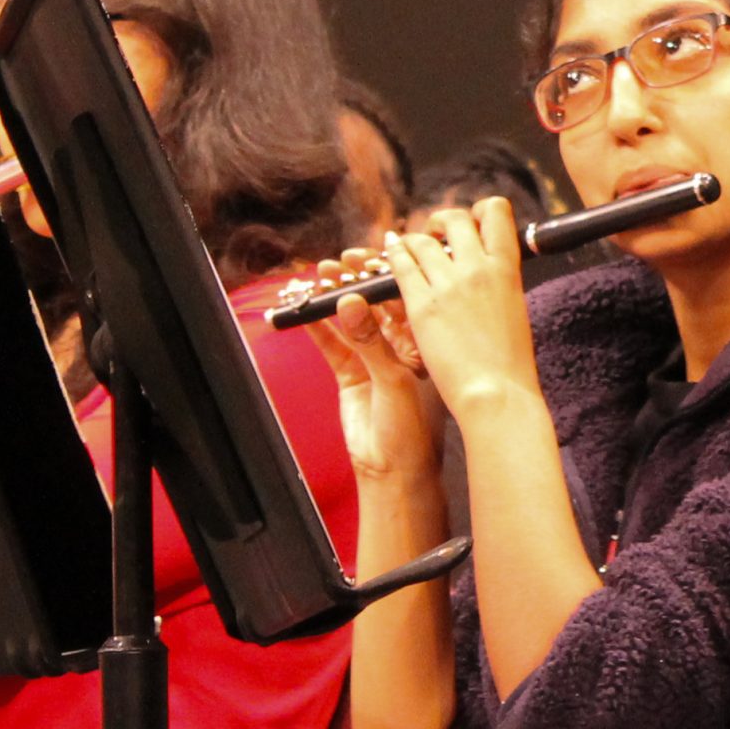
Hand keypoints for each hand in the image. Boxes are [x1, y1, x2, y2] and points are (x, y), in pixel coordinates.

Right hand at [306, 254, 441, 479]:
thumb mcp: (395, 379)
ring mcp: (374, 358)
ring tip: (319, 279)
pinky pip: (332, 344)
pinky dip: (318, 328)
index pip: (404, 297)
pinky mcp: (351, 374)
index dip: (384, 275)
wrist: (397, 472)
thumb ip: (370, 341)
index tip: (365, 258)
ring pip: (352, 320)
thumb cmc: (415, 429)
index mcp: (424, 341)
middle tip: (338, 265)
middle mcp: (401, 345)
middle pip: (375, 303)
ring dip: (336, 299)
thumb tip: (351, 302)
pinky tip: (305, 312)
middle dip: (356, 281)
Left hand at [384, 198, 542, 420]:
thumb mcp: (514, 310)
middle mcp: (477, 267)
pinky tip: (389, 252)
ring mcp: (447, 283)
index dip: (480, 211)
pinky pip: (401, 265)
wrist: (495, 393)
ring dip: (414, 239)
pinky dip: (393, 254)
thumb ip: (500, 282)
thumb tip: (489, 269)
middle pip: (454, 219)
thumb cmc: (510, 363)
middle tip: (436, 235)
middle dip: (442, 222)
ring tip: (409, 247)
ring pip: (421, 240)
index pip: (496, 212)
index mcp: (507, 268)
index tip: (472, 224)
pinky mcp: (421, 303)